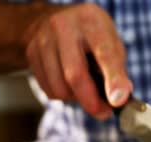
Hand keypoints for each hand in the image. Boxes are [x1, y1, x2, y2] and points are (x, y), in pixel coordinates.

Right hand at [25, 3, 132, 119]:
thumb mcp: (112, 42)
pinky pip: (49, 90)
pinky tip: (71, 86)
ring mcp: (44, 40)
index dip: (113, 79)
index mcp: (92, 21)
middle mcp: (64, 27)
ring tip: (87, 92)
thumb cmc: (92, 36)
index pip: (104, 53)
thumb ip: (118, 69)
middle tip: (104, 113)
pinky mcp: (31, 54)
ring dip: (77, 100)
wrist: (56, 19)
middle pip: (75, 75)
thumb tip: (119, 99)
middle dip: (91, 101)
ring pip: (59, 88)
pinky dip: (64, 96)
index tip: (118, 102)